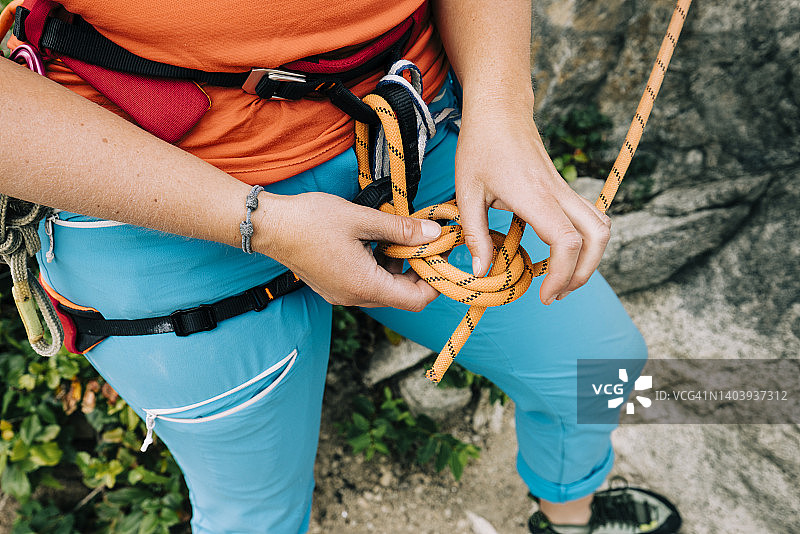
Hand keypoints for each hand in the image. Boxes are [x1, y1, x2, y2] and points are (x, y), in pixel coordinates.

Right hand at [257, 191, 441, 310]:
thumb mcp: (362, 220)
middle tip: (426, 242)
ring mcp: (342, 294)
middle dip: (419, 271)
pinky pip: (367, 284)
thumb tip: (432, 233)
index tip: (440, 254)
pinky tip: (378, 242)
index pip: (416, 300)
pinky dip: (380, 268)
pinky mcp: (333, 286)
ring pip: (385, 290)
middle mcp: (354, 297)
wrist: (269, 226)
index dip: (435, 280)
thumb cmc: (311, 220)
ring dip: (399, 268)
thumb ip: (401, 230)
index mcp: (364, 285)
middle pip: (403, 297)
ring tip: (400, 237)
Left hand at [454, 104, 610, 304]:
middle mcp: (557, 193)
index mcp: (535, 196)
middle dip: (584, 272)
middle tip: (556, 293)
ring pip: (601, 226)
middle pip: (597, 237)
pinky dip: (586, 241)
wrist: (499, 109)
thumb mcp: (466, 191)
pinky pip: (589, 217)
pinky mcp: (563, 187)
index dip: (562, 274)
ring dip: (590, 257)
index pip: (567, 241)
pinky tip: (558, 253)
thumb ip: (474, 233)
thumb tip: (480, 272)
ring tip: (561, 278)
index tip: (544, 294)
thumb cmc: (480, 145)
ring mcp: (564, 189)